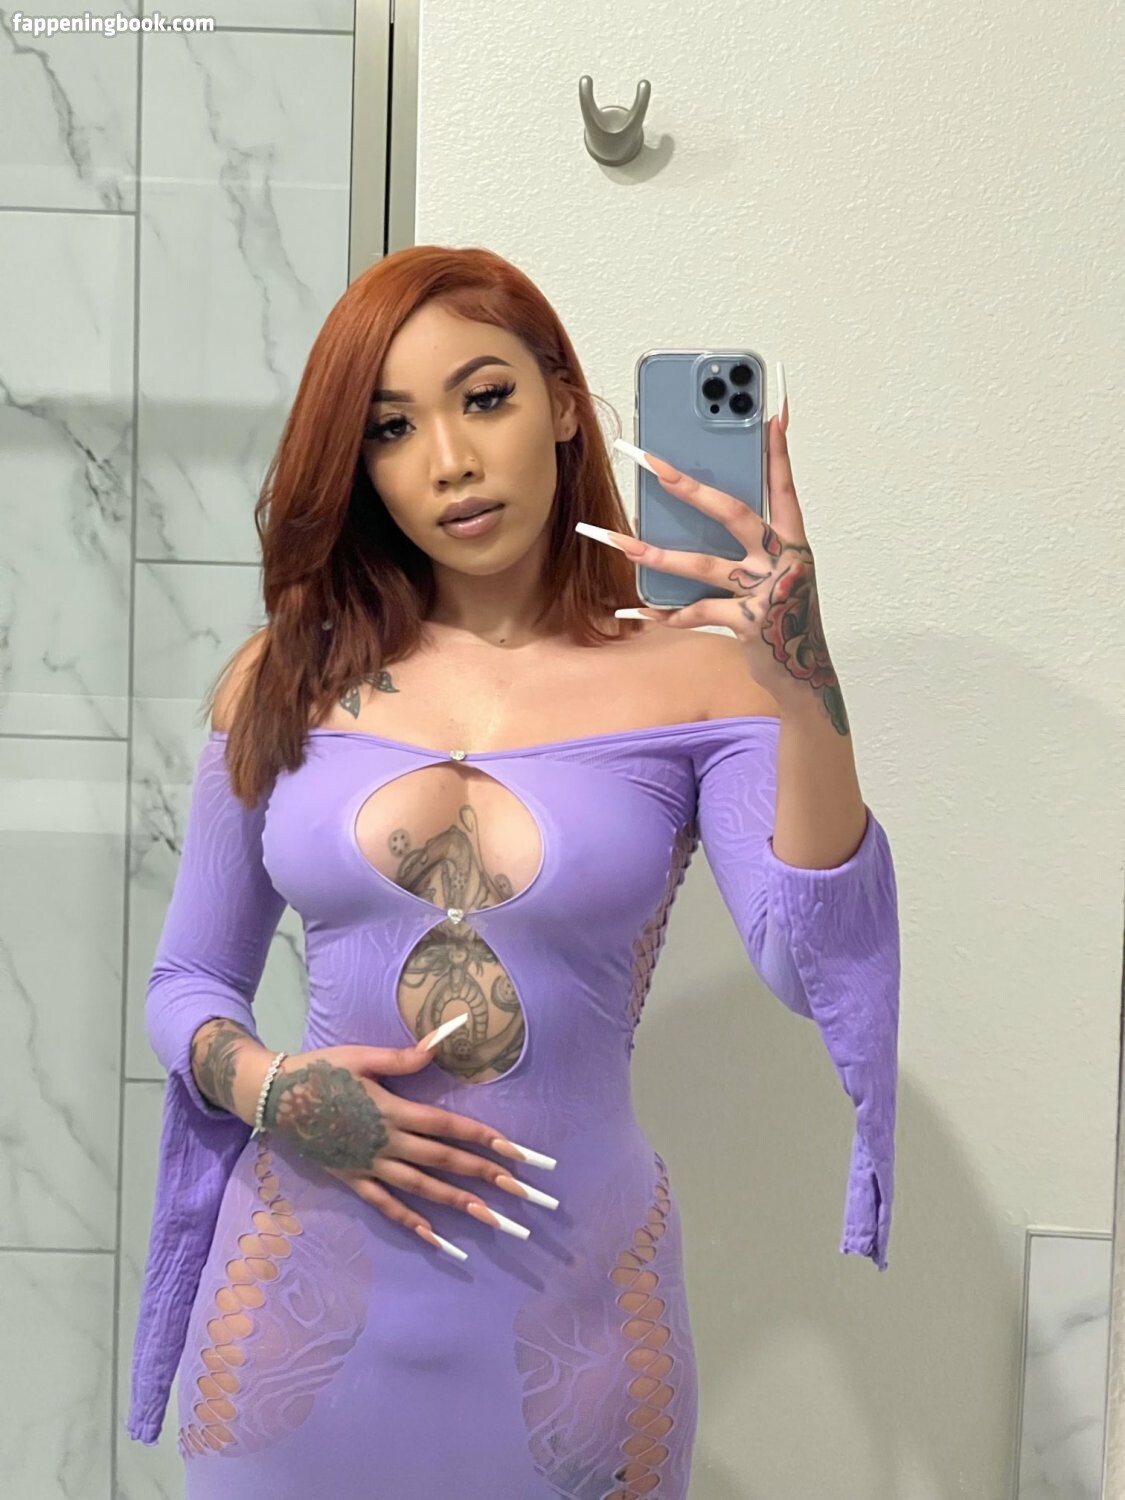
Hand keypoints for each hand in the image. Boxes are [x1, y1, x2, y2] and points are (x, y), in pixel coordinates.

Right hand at [260, 1038, 558, 1256]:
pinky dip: (413, 1224)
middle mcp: (388, 1143)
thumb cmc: (321, 1070)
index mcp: (394, 1110)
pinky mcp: (353, 1180)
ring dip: (461, 1206)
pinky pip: (387, 1207)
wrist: (274, 1098)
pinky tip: (438, 1240)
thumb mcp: (362, 1056)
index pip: (450, 1127)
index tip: (518, 1152)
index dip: (486, 1139)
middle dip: (488, 1176)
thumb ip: (404, 1056)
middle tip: (524, 1193)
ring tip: (495, 1221)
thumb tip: (442, 1040)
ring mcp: (370, 1166)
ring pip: (423, 1190)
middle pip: (446, 1161)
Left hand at [583, 386, 848, 734]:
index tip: (771, 414)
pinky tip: (632, 609)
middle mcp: (784, 560)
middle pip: (731, 511)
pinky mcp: (750, 621)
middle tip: (650, 460)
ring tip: (619, 542)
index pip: (783, 487)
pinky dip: (663, 613)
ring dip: (655, 554)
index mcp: (793, 540)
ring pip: (702, 565)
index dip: (777, 453)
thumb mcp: (775, 573)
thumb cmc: (781, 615)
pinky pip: (696, 612)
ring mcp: (768, 590)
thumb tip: (700, 511)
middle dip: (686, 484)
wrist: (802, 672)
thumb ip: (750, 545)